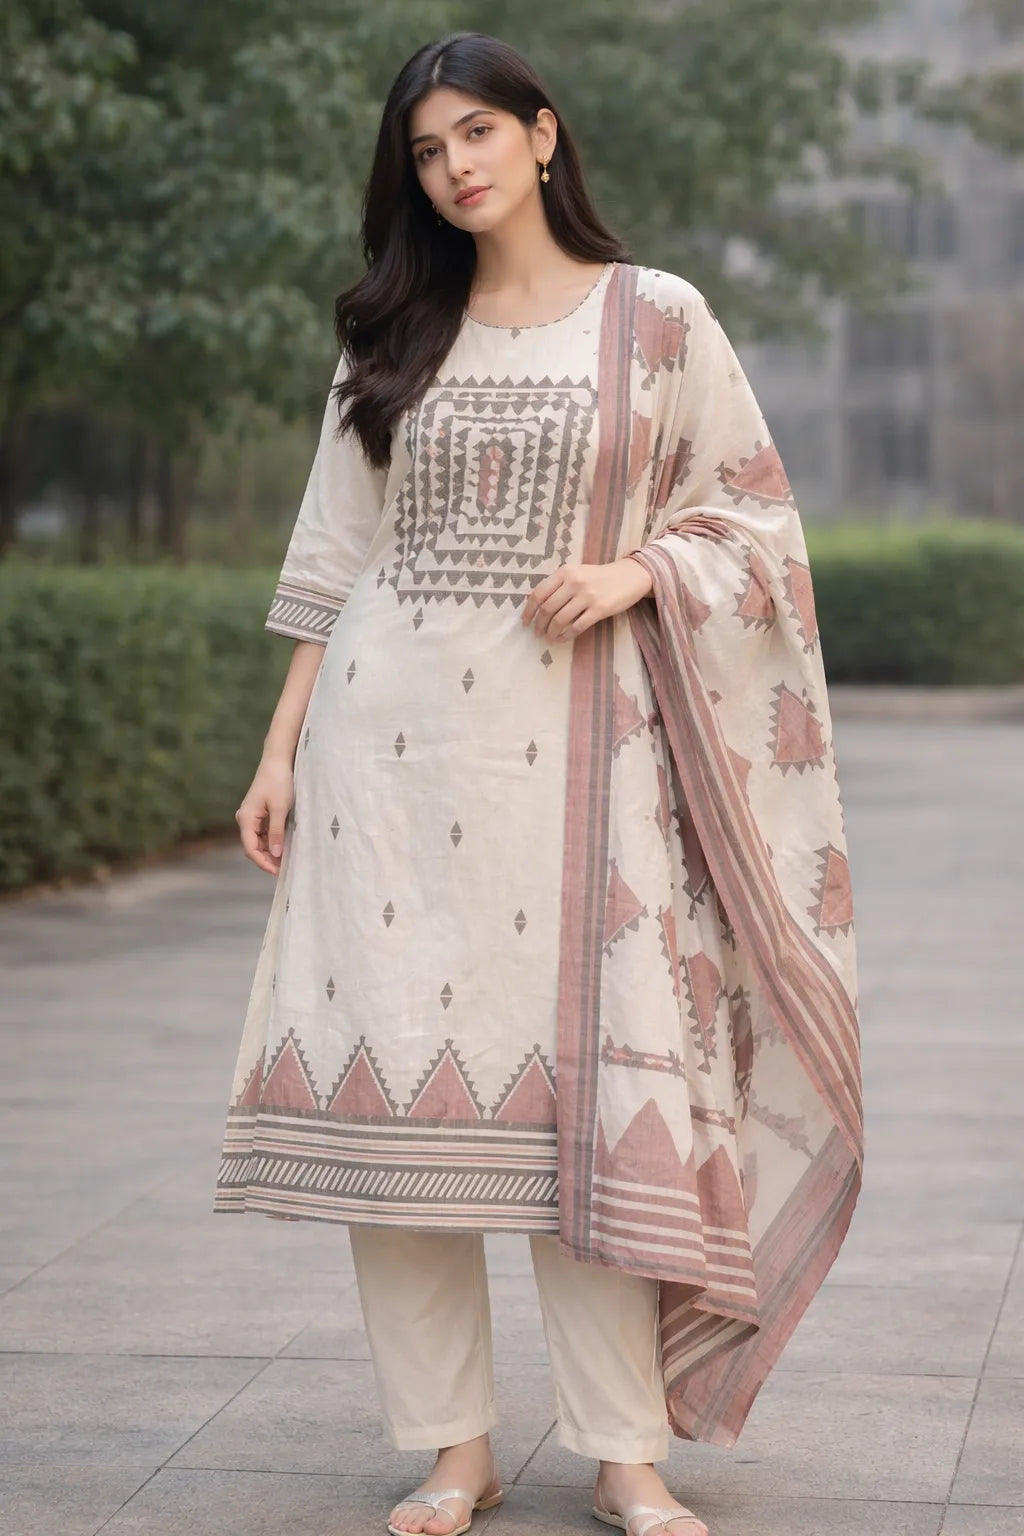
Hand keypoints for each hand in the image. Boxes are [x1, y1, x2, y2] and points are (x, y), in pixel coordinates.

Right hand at [235, 753, 294, 875]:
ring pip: (259, 842)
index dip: (263, 862)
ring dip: (270, 851)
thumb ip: (277, 832)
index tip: (277, 872)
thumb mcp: (280, 808)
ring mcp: (251, 817)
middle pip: (253, 847)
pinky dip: (272, 841)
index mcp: (246, 818)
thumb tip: (275, 854)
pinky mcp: (259, 814)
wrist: (277, 761)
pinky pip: (263, 833)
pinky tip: (284, 847)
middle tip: (285, 870)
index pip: (250, 848)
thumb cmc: (278, 781)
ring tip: (287, 861)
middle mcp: (245, 819)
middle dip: (267, 859)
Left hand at [521, 556, 653, 641]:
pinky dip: (565, 636)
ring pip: (560, 619)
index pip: (539, 593)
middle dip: (539, 624)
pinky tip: (562, 639)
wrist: (630, 576)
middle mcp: (574, 582)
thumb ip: (558, 584)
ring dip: (551, 632)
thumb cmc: (599, 577)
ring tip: (549, 637)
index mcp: (565, 572)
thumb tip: (536, 603)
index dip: (529, 611)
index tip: (525, 622)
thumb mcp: (577, 573)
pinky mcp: (600, 609)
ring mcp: (587, 596)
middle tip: (537, 633)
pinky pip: (577, 627)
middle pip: (547, 608)